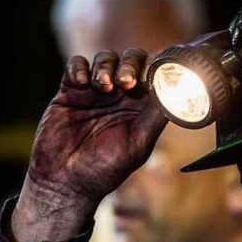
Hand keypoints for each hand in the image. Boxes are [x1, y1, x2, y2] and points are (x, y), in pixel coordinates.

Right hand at [11, 48, 167, 241]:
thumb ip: (155, 118)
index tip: (153, 74)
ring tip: (102, 86)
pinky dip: (79, 68)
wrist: (65, 182)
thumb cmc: (104, 169)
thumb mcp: (138, 144)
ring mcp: (94, 91)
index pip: (153, 74)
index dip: (155, 68)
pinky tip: (81, 83)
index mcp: (141, 106)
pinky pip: (75, 66)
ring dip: (105, 66)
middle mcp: (120, 95)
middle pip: (130, 60)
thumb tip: (176, 94)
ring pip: (104, 59)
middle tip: (126, 82)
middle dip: (130, 64)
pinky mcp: (69, 91)